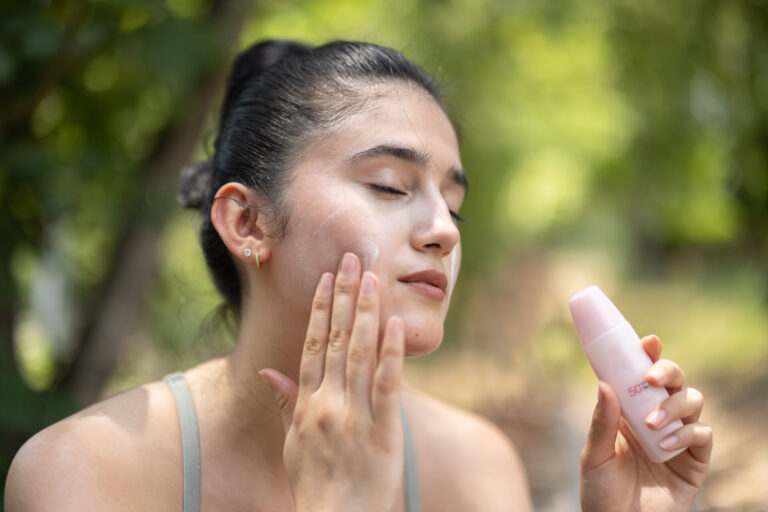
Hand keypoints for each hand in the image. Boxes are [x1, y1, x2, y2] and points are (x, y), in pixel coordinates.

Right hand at [258, 252, 404, 511]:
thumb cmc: (315, 485)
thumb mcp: (293, 443)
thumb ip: (286, 403)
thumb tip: (269, 371)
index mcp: (308, 404)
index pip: (314, 345)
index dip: (322, 309)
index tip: (328, 278)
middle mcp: (329, 403)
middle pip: (338, 339)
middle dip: (346, 296)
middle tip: (353, 258)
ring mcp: (356, 416)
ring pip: (361, 353)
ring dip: (366, 312)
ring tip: (372, 277)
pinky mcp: (384, 431)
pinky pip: (388, 386)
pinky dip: (391, 353)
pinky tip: (395, 324)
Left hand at [580, 335, 712, 511]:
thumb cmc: (601, 493)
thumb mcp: (594, 454)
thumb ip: (602, 421)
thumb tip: (603, 383)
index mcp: (628, 411)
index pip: (640, 375)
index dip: (647, 354)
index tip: (647, 341)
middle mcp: (654, 418)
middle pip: (673, 380)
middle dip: (667, 370)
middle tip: (650, 378)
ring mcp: (676, 437)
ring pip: (692, 400)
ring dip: (674, 405)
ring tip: (652, 425)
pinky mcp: (694, 461)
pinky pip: (703, 433)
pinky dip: (688, 433)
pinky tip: (666, 445)